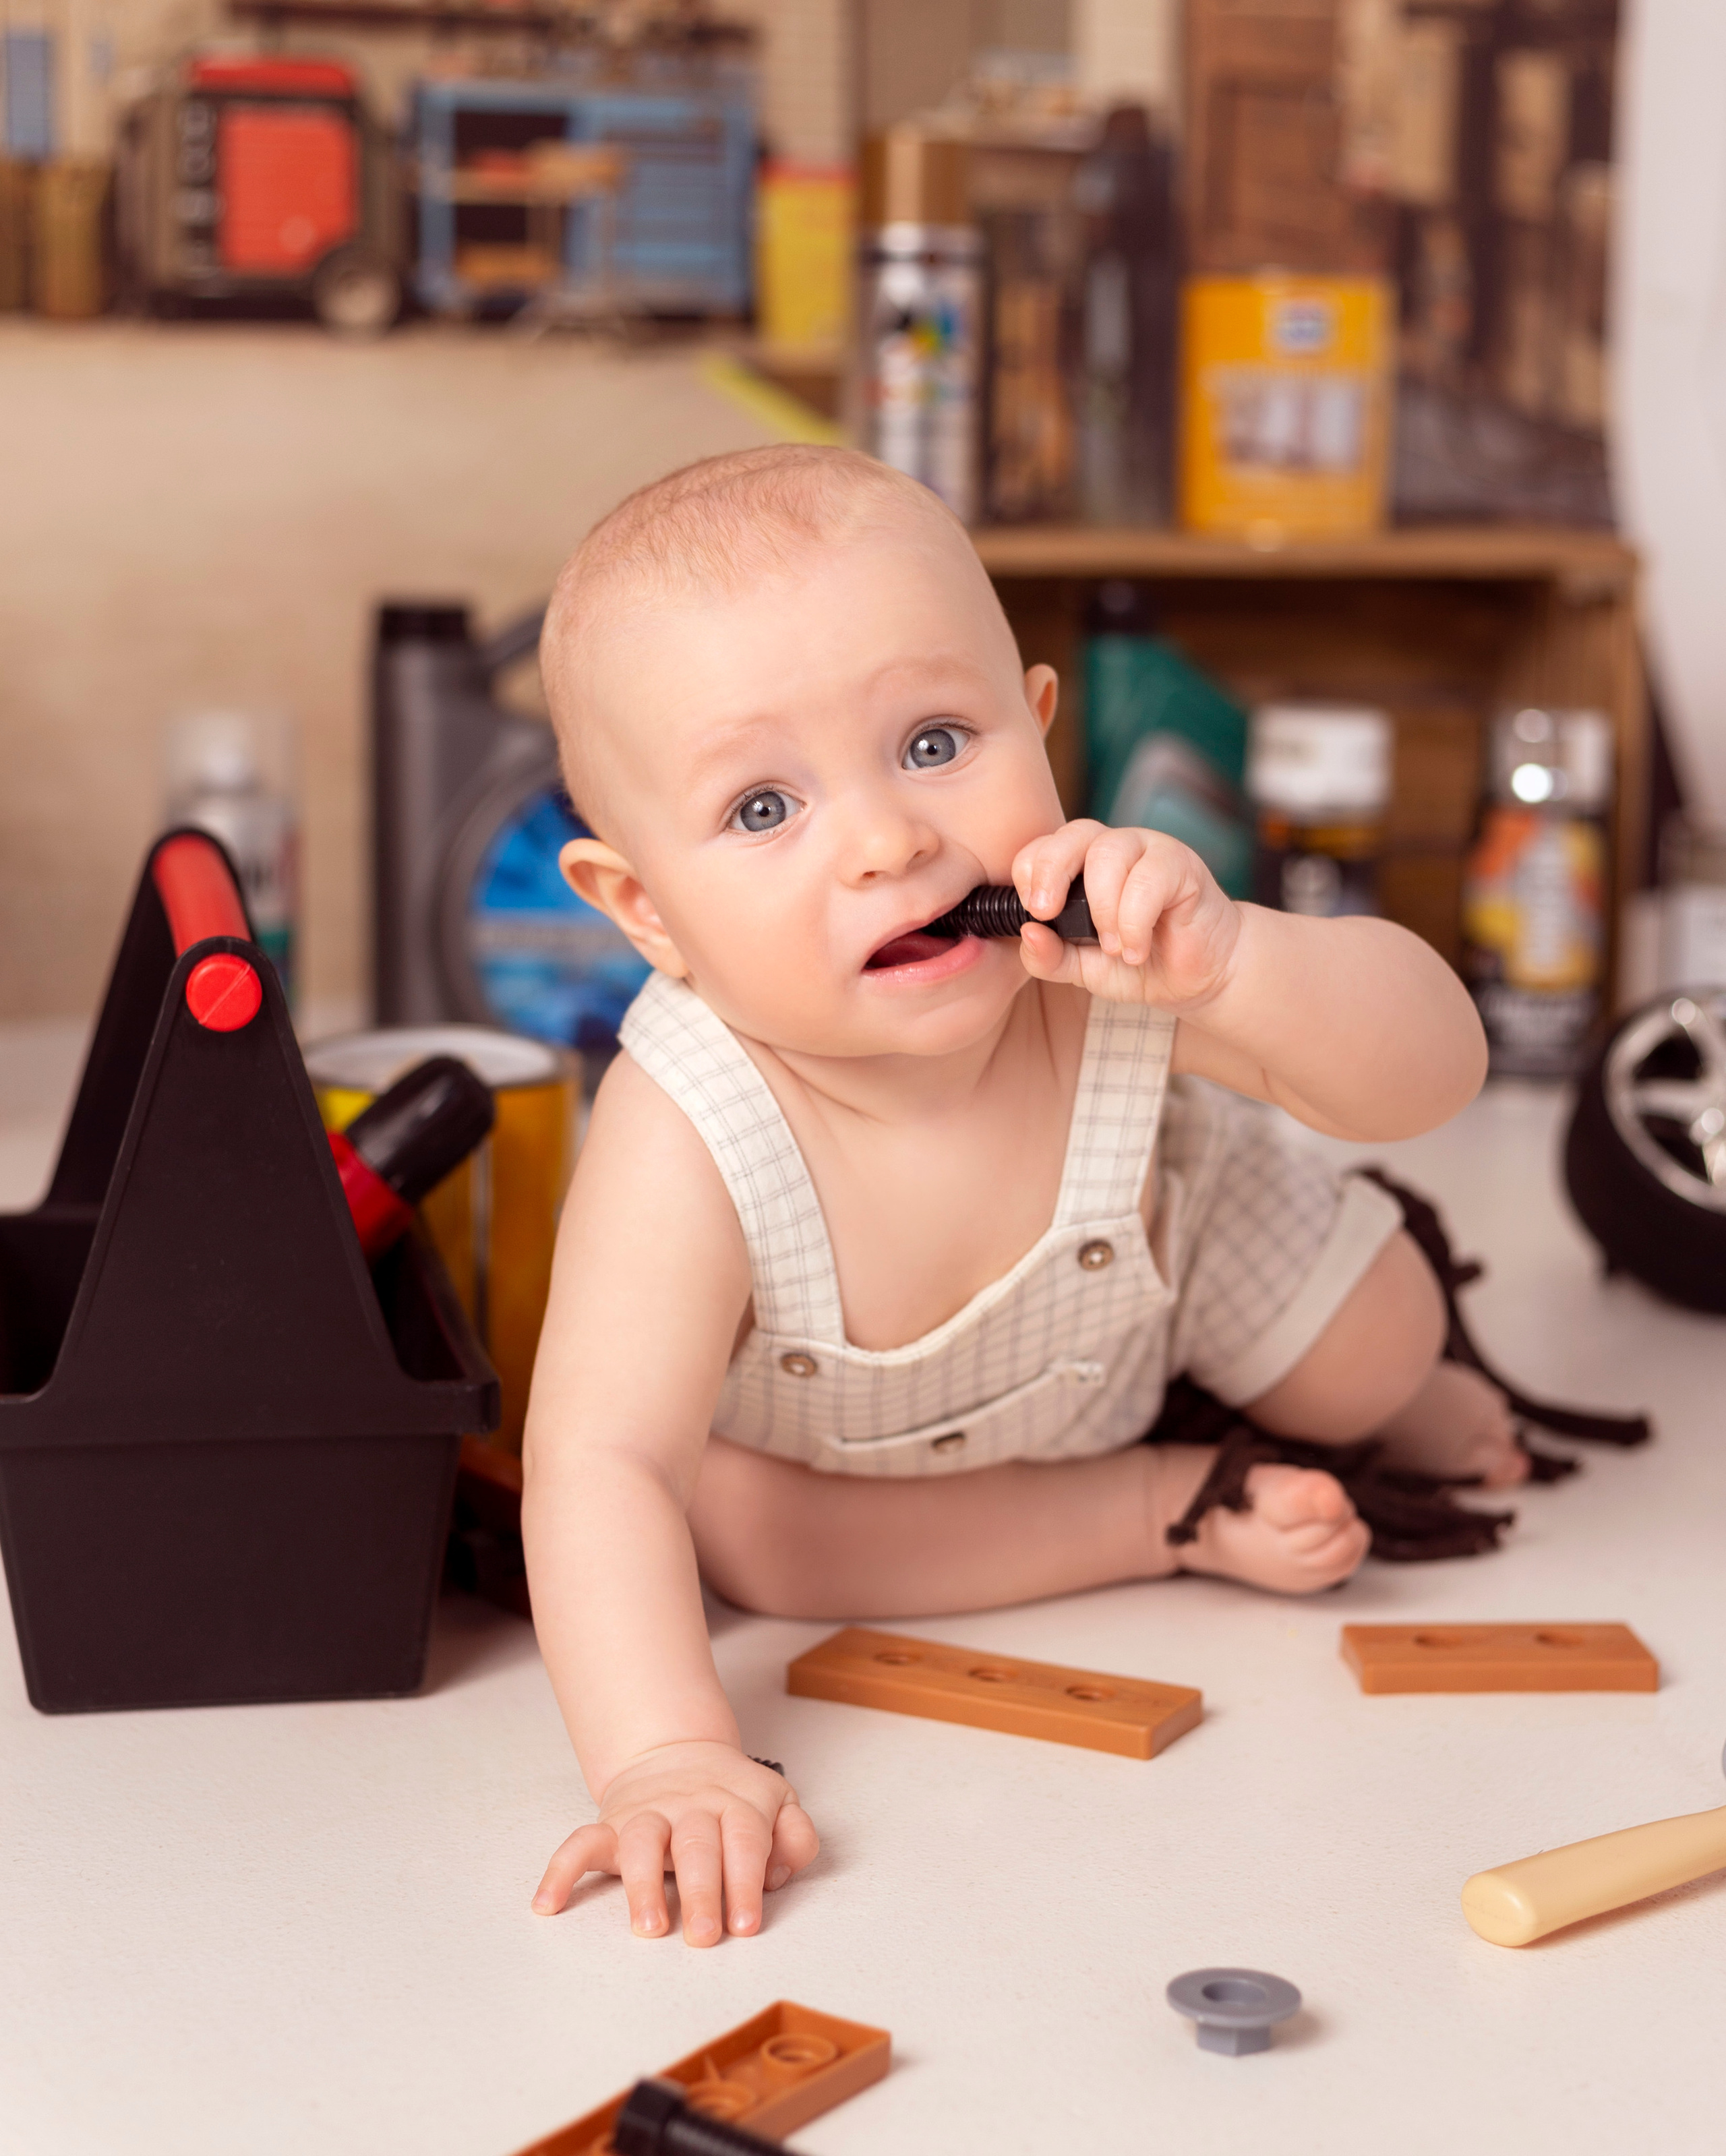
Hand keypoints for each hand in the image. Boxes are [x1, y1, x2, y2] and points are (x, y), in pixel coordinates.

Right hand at [530, 1739, 818, 1944]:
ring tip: (648, 1926)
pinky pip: (581, 1842)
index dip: (747, 1882)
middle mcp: (691, 1806)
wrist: (677, 1754)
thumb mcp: (780, 1805)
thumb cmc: (734, 1799)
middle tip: (706, 1935)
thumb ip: (795, 1837)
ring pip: (641, 1842)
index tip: (747, 1924)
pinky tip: (547, 1903)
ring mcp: (648, 1813)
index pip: (745, 1841)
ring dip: (642, 1885)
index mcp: (737, 1803)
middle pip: (696, 1845)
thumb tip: (779, 1873)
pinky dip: (561, 1870)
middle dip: (702, 1891)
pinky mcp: (612, 1824)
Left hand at [1012, 821, 1240, 1010]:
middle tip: (1047, 913)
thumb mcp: (1082, 970)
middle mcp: (1113, 850)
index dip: (1030, 871)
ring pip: (1110, 852)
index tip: (1034, 913)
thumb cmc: (1138, 964)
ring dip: (1102, 906)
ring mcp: (1148, 851)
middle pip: (1074, 833)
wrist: (1198, 978)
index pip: (1043, 846)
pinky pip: (1148, 879)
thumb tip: (1028, 933)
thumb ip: (1050, 957)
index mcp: (1081, 866)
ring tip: (1112, 948)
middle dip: (1051, 871)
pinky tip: (1137, 951)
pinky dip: (1135, 921)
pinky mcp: (1181, 865)